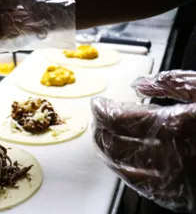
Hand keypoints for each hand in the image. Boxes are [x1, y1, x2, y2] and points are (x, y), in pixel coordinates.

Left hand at [91, 70, 195, 211]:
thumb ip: (170, 83)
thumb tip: (139, 84)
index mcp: (174, 126)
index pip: (116, 119)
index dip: (101, 110)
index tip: (98, 104)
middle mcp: (169, 157)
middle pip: (113, 145)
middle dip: (100, 130)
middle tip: (99, 121)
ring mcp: (174, 181)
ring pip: (122, 169)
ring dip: (109, 152)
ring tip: (107, 140)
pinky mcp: (180, 197)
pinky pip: (142, 187)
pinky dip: (128, 173)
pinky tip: (128, 163)